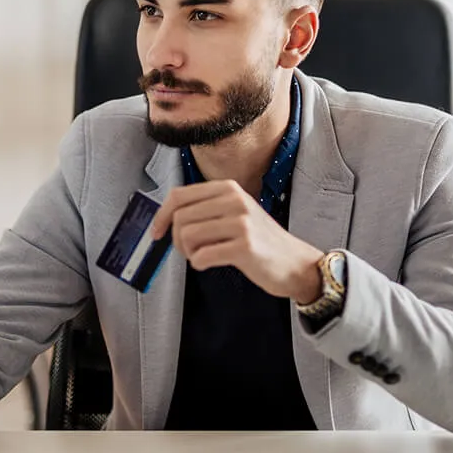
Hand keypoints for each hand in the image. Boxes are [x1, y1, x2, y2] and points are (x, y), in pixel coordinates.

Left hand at [149, 180, 324, 301]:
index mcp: (228, 189)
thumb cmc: (260, 241)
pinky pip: (202, 256)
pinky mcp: (244, 247)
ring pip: (187, 236)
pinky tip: (211, 263)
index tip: (157, 232)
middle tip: (188, 251)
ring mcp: (241, 222)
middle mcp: (234, 200)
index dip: (161, 216)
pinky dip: (200, 264)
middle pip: (180, 217)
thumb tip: (166, 219)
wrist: (295, 263)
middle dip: (176, 239)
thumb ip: (206, 210)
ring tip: (202, 256)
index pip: (179, 195)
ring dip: (188, 252)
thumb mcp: (235, 213)